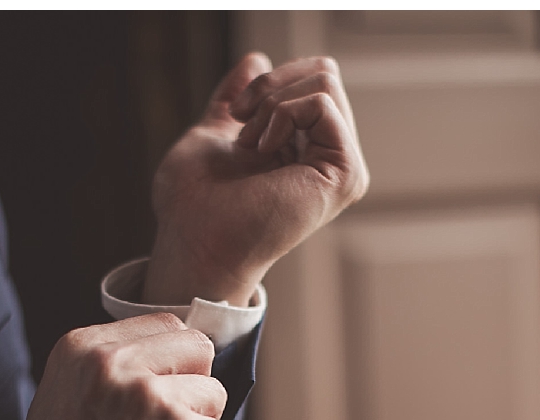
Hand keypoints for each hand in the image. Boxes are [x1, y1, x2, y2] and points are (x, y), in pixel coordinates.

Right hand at [3, 314, 230, 419]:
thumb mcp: (64, 399)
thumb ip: (109, 368)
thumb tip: (171, 347)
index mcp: (81, 348)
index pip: (162, 324)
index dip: (169, 365)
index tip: (148, 401)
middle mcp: (115, 364)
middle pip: (197, 347)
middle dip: (191, 387)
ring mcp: (152, 397)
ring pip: (215, 393)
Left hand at [144, 52, 369, 306]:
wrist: (194, 241)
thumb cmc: (194, 204)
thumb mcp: (214, 132)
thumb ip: (236, 99)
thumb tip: (257, 58)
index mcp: (306, 149)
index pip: (313, 78)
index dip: (269, 81)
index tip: (236, 114)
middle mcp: (330, 158)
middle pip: (324, 72)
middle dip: (271, 85)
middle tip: (241, 124)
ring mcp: (342, 167)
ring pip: (325, 81)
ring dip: (272, 103)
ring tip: (251, 144)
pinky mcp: (345, 175)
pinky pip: (321, 104)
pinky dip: (281, 114)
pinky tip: (264, 151)